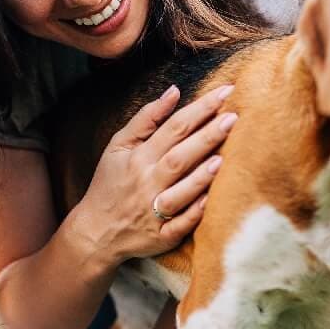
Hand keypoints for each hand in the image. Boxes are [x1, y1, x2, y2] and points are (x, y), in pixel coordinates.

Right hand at [67, 83, 237, 263]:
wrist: (96, 231)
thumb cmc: (111, 183)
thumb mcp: (118, 146)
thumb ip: (146, 118)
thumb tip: (174, 91)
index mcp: (139, 158)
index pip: (174, 128)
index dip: (199, 109)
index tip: (224, 93)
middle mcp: (147, 183)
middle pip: (180, 157)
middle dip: (206, 137)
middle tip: (233, 118)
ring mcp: (154, 212)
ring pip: (180, 192)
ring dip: (200, 176)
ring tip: (223, 157)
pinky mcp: (161, 237)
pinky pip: (180, 226)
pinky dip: (194, 214)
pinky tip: (210, 200)